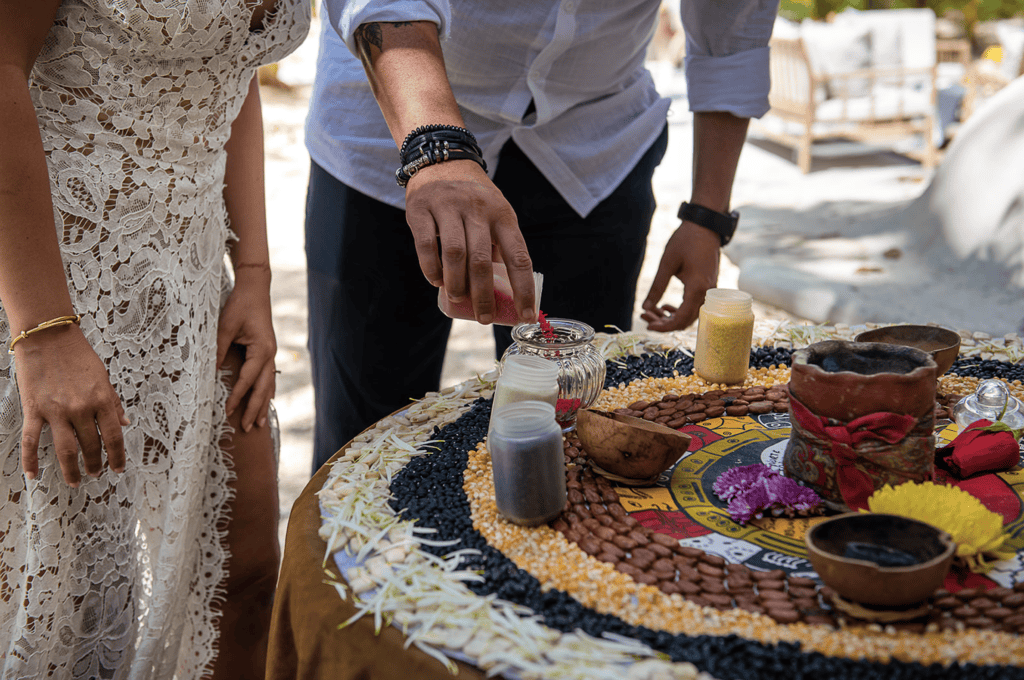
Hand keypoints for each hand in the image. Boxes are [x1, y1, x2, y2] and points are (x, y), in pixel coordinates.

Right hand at [14, 325, 127, 486]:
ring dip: (72, 469)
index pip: (113, 436)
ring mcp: (57, 411)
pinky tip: (33, 475)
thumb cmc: (78, 354)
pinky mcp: (34, 409)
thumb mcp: (103, 376)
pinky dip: (30, 460)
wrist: (48, 336)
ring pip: (65, 449)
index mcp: (101, 400)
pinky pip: (31, 441)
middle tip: (96, 473)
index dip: (117, 456)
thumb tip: (125, 422)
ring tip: (76, 481)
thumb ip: (113, 401)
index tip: (118, 468)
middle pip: (90, 445)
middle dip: (95, 463)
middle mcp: (81, 408)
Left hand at [217, 267, 276, 431]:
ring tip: (259, 423)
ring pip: (268, 385)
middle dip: (255, 409)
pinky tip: (266, 400)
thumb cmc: (240, 305)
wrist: (255, 289)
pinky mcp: (267, 351)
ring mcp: (271, 354)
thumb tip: (210, 371)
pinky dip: (266, 391)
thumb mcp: (226, 326)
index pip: (248, 380)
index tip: (227, 411)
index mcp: (262, 350)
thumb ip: (219, 348)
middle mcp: (270, 355)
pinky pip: (268, 377)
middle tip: (247, 428)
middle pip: (263, 388)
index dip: (237, 396)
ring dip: (263, 404)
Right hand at [405, 160, 535, 324]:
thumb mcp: (496, 214)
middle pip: (482, 260)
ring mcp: (448, 207)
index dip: (523, 289)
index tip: (526, 315)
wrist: (442, 161)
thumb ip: (498, 246)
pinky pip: (426, 245)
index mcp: (503, 215)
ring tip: (458, 298)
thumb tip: (503, 293)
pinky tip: (436, 281)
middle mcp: (478, 209)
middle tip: (484, 318)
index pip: (518, 257)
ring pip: (455, 254)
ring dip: (457, 283)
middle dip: (484, 296)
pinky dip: (431, 268)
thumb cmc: (474, 200)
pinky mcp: (421, 209)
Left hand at [641, 221, 720, 331]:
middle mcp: (706, 293)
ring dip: (671, 317)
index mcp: (697, 288)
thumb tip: (645, 307)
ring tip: (652, 312)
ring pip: (690, 315)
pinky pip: (694, 306)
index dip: (664, 326)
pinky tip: (665, 307)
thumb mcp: (667, 263)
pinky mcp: (708, 288)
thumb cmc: (686, 241)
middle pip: (686, 320)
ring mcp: (709, 291)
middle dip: (664, 323)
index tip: (648, 326)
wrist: (705, 226)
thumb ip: (657, 287)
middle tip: (645, 317)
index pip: (681, 319)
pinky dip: (680, 310)